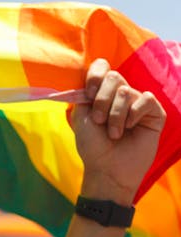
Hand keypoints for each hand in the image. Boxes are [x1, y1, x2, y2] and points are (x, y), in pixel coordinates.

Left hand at [69, 59, 165, 203]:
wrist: (108, 169)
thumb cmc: (93, 147)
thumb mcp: (81, 116)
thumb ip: (84, 92)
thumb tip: (93, 73)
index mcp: (101, 93)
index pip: (102, 66)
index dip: (95, 75)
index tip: (89, 94)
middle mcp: (120, 95)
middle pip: (114, 76)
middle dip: (102, 100)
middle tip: (99, 121)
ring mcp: (138, 103)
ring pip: (127, 91)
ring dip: (115, 114)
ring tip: (114, 133)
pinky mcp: (154, 113)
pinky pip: (145, 99)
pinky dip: (134, 114)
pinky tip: (131, 128)